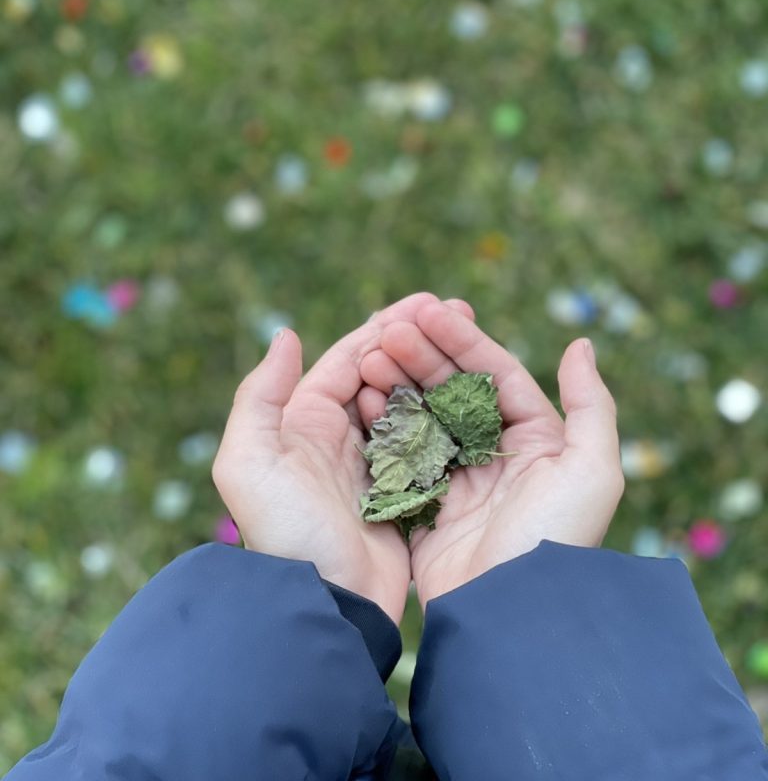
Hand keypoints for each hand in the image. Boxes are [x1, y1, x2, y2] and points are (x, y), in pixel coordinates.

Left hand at [212, 293, 473, 624]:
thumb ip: (259, 396)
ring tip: (474, 343)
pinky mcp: (402, 494)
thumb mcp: (250, 461)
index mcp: (304, 422)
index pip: (350, 359)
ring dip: (437, 371)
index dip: (388, 326)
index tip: (429, 301)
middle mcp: (338, 438)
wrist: (322, 604)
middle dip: (420, 340)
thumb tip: (286, 334)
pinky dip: (448, 416)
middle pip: (384, 374)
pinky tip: (474, 397)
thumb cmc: (284, 532)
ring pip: (409, 403)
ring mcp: (373, 466)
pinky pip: (428, 443)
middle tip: (462, 312)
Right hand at [358, 302, 623, 608]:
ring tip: (372, 353)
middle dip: (423, 354)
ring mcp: (459, 479)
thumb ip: (592, 404)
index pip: (496, 374)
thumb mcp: (592, 471)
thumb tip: (580, 344)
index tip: (426, 310)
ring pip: (425, 414)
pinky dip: (384, 422)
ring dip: (400, 381)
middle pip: (455, 388)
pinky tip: (364, 396)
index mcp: (537, 441)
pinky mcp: (428, 504)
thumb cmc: (556, 539)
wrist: (510, 617)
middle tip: (389, 328)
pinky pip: (403, 451)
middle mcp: (498, 456)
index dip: (462, 339)